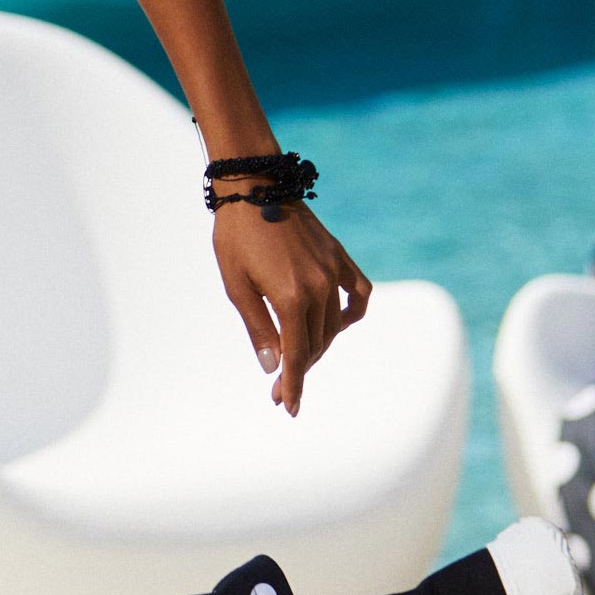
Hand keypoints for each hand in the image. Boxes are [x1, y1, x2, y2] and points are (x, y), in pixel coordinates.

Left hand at [212, 200, 370, 416]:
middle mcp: (319, 287)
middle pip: (316, 344)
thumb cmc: (236, 236)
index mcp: (291, 297)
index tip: (288, 407)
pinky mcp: (338, 256)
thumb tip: (273, 366)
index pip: (297, 355)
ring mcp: (333, 271)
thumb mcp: (237, 286)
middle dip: (299, 370)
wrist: (254, 186)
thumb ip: (258, 328)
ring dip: (317, 347)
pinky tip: (339, 327)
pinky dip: (351, 314)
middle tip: (280, 390)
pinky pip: (359, 293)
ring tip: (297, 361)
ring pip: (333, 325)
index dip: (293, 384)